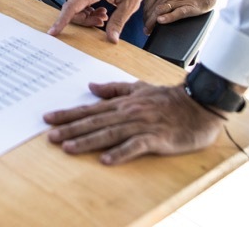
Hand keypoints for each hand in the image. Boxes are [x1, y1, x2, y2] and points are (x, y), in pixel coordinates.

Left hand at [43, 81, 222, 164]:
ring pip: (110, 133)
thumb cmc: (169, 98)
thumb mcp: (139, 88)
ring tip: (68, 148)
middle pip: (95, 122)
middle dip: (71, 129)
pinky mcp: (157, 138)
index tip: (48, 119)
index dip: (68, 114)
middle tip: (50, 136)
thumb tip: (90, 87)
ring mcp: (142, 125)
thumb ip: (114, 89)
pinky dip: (120, 153)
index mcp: (123, 103)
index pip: (90, 109)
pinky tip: (105, 160)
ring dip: (88, 140)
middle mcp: (128, 113)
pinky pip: (136, 146)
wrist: (200, 102)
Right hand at [48, 0, 167, 41]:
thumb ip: (118, 22)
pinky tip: (100, 11)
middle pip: (72, 10)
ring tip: (104, 17)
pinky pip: (80, 2)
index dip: (61, 22)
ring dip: (87, 16)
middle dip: (84, 21)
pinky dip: (88, 10)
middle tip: (101, 23)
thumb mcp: (129, 4)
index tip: (53, 32)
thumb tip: (112, 38)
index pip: (71, 8)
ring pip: (76, 7)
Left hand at [142, 0, 218, 34]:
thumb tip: (149, 9)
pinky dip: (167, 17)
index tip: (145, 22)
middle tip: (146, 30)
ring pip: (160, 11)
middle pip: (151, 9)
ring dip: (152, 22)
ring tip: (149, 30)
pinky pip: (176, 13)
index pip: (147, 4)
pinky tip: (161, 21)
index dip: (144, 15)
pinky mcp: (188, 6)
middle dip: (147, 21)